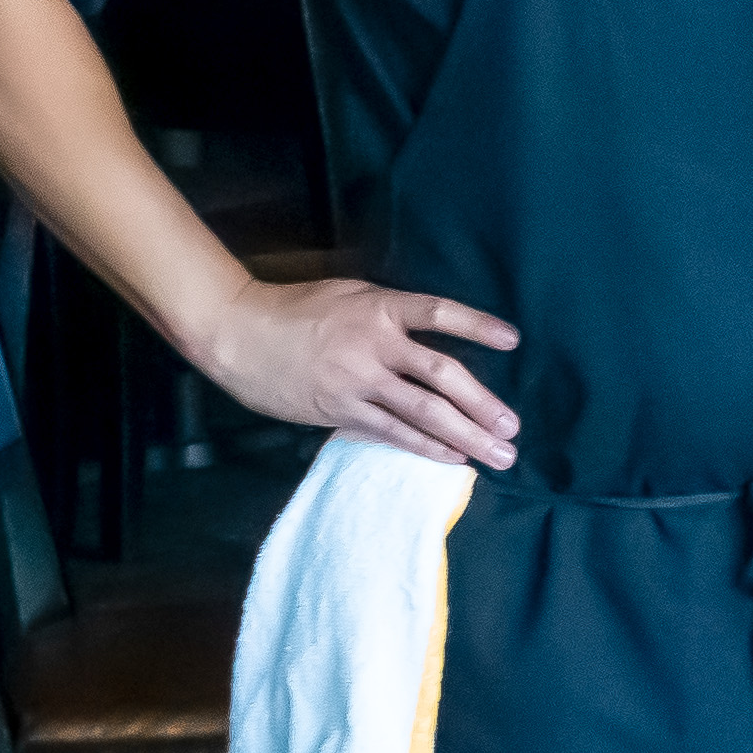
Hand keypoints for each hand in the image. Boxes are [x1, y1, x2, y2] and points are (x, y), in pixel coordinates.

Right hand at [194, 277, 521, 468]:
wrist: (239, 334)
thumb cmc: (296, 309)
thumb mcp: (349, 294)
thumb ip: (390, 312)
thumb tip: (430, 332)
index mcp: (380, 308)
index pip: (439, 313)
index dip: (477, 326)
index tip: (513, 340)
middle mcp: (374, 345)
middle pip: (441, 375)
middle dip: (482, 404)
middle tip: (513, 428)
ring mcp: (358, 382)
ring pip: (422, 413)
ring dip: (465, 436)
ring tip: (498, 454)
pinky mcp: (340, 411)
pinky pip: (392, 433)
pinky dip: (426, 447)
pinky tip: (454, 458)